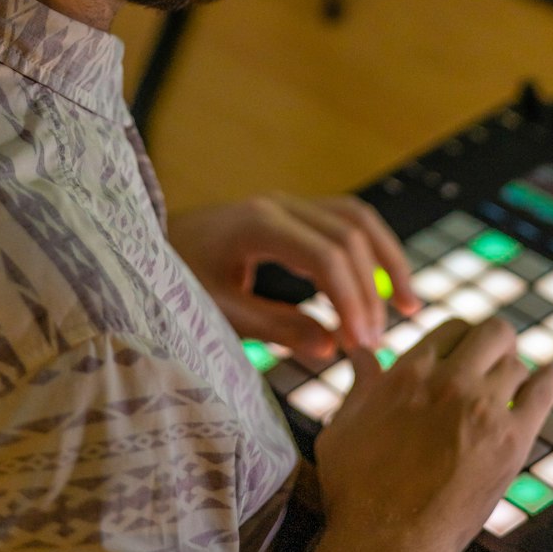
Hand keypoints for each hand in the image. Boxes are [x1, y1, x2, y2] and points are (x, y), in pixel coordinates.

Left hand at [167, 194, 419, 357]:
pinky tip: (381, 287)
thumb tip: (332, 347)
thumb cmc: (171, 281)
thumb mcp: (216, 312)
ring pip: (357, 219)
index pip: (326, 255)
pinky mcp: (292, 213)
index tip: (362, 343)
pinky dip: (370, 252)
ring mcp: (287, 204)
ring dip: (386, 260)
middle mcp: (278, 205)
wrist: (143, 245)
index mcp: (257, 225)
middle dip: (372, 288)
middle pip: (350, 234)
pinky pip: (345, 222)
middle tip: (379, 339)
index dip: (351, 299)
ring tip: (409, 305)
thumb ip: (274, 327)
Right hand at [315, 316, 552, 551]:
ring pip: (517, 364)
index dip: (462, 340)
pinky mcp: (510, 442)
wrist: (385, 545)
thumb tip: (360, 352)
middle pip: (493, 333)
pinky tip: (550, 378)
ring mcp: (483, 409)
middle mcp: (449, 381)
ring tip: (511, 388)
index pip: (453, 328)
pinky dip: (549, 380)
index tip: (465, 357)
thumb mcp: (343, 427)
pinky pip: (543, 392)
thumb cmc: (356, 492)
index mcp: (409, 372)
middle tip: (494, 363)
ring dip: (514, 373)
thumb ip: (359, 384)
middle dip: (494, 345)